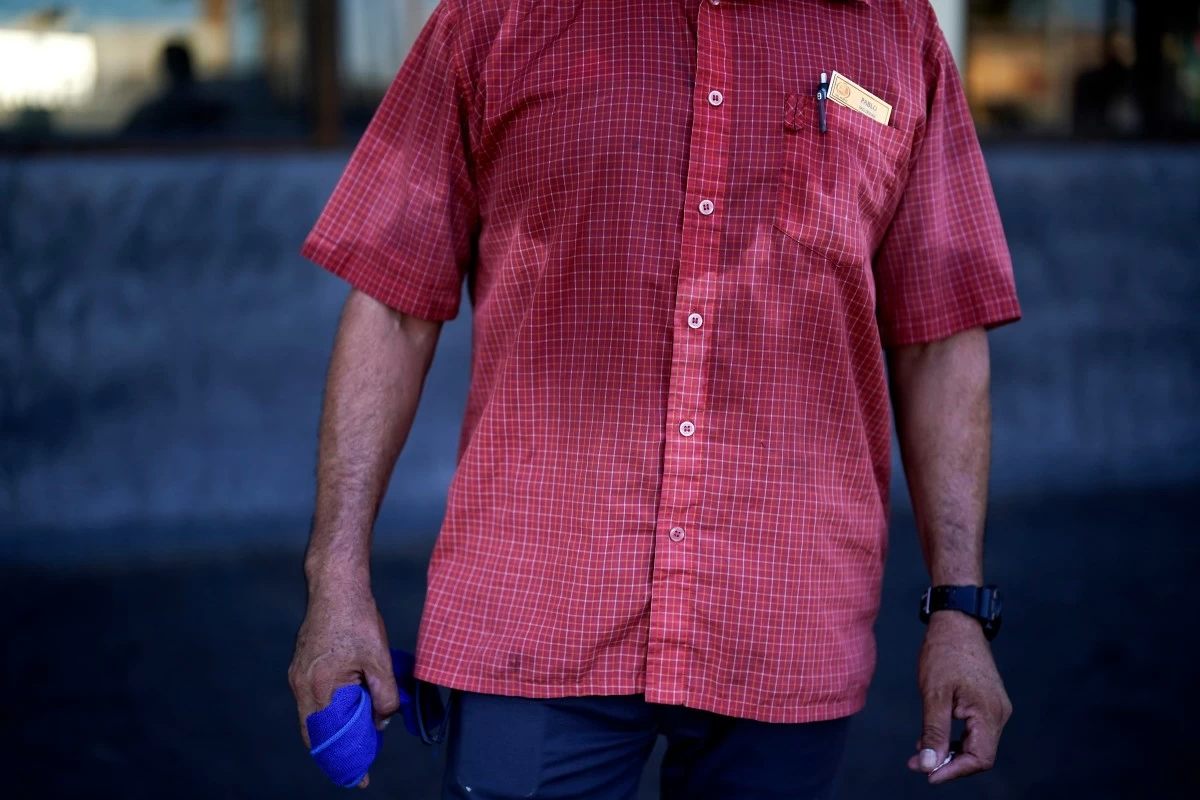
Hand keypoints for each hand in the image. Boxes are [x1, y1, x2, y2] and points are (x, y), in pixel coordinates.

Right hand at [288, 571, 399, 788]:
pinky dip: (330, 707)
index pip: (328, 740)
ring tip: (362, 729)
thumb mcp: (379, 660)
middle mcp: (302, 686)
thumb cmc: (356, 619)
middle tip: (364, 755)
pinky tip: (351, 702)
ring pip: (315, 714)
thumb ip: (384, 697)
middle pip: (318, 732)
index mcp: (319, 689)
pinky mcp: (302, 664)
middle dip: (340, 746)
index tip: (361, 777)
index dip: (345, 760)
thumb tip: (382, 722)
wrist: (336, 585)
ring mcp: (298, 674)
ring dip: (336, 725)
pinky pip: (314, 697)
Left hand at [908, 611, 1011, 783]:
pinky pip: (972, 729)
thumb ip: (933, 732)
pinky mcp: (986, 701)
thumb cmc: (944, 653)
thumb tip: (930, 764)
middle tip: (916, 764)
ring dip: (948, 751)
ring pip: (974, 743)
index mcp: (989, 713)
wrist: (956, 622)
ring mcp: (994, 707)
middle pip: (978, 754)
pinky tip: (931, 736)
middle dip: (947, 763)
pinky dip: (953, 737)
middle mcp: (999, 714)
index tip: (928, 775)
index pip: (980, 759)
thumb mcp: (934, 694)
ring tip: (919, 752)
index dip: (954, 771)